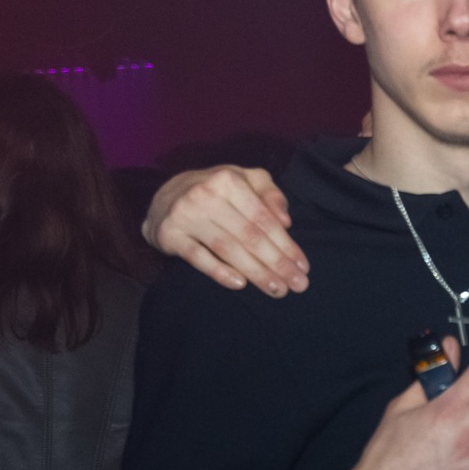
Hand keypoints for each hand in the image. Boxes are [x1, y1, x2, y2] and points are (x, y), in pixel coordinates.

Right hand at [146, 165, 308, 296]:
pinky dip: (220, 272)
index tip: (303, 267)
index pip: (263, 219)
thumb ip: (271, 194)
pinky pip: (198, 258)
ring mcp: (184, 215)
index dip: (286, 245)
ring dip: (256, 273)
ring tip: (277, 290)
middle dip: (277, 264)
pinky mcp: (169, 234)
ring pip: (228, 249)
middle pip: (249, 236)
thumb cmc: (217, 191)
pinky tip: (240, 284)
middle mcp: (204, 195)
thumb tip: (287, 221)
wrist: (165, 197)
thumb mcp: (245, 180)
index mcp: (228, 180)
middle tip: (297, 285)